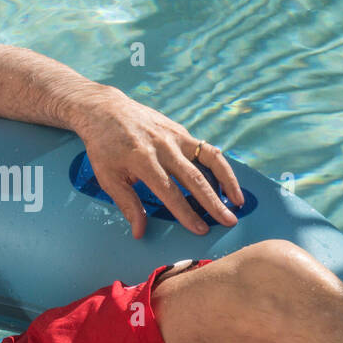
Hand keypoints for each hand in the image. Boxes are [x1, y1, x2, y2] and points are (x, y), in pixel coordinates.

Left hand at [76, 88, 244, 238]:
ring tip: (238, 200)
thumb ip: (127, 204)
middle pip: (195, 178)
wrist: (106, 110)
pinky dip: (219, 166)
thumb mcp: (107, 177)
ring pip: (209, 159)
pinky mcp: (181, 131)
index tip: (201, 230)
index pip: (170, 192)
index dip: (186, 213)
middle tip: (229, 222)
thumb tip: (140, 232)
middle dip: (214, 203)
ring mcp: (175, 136)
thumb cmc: (104, 147)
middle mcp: (163, 147)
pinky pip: (205, 149)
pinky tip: (226, 182)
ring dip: (227, 180)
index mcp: (142, 160)